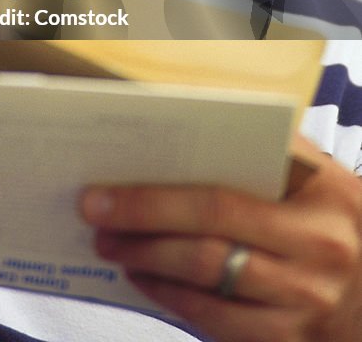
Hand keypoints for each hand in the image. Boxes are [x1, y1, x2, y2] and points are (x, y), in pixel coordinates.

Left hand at [79, 134, 361, 340]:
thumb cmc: (338, 218)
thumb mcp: (321, 175)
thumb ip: (270, 146)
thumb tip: (190, 112)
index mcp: (319, 198)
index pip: (221, 198)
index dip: (154, 200)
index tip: (106, 189)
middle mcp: (316, 254)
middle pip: (206, 244)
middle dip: (140, 229)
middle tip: (96, 218)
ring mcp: (305, 307)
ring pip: (206, 287)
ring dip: (148, 266)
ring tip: (113, 247)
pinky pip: (219, 326)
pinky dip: (173, 302)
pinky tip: (147, 281)